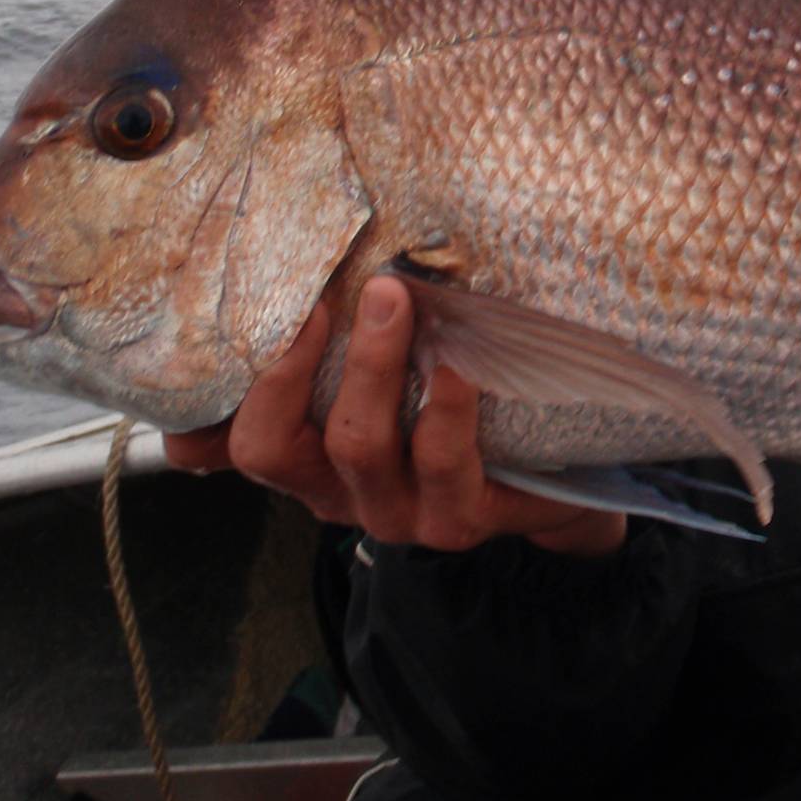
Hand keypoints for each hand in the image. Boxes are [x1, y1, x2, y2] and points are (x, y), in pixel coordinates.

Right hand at [161, 276, 625, 556]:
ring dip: (375, 367)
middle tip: (365, 286)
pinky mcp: (461, 519)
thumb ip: (338, 355)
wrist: (550, 476)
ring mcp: (401, 516)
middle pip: (287, 446)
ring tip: (403, 299)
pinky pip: (443, 461)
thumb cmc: (452, 414)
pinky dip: (447, 404)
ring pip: (362, 449)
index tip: (300, 306)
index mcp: (314, 466)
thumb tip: (317, 280)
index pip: (250, 444)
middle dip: (308, 359)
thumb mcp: (389, 389)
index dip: (259, 381)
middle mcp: (346, 498)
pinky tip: (460, 359)